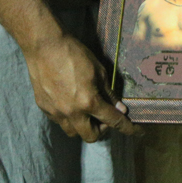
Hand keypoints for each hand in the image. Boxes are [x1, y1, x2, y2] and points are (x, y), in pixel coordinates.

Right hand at [22, 33, 136, 140]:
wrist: (44, 46)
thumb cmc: (74, 54)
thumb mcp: (98, 70)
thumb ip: (108, 93)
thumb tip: (119, 108)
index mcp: (88, 102)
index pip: (112, 121)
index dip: (127, 128)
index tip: (137, 132)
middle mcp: (71, 112)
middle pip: (90, 136)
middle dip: (101, 130)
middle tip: (105, 116)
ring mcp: (55, 112)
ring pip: (73, 132)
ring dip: (83, 126)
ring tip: (86, 111)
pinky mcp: (44, 108)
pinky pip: (59, 121)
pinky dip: (69, 117)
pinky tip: (70, 102)